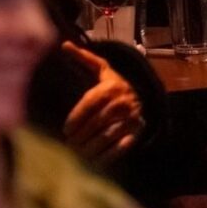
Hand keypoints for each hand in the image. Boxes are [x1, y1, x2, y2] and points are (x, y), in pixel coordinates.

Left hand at [59, 45, 143, 168]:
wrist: (141, 97)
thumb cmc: (113, 84)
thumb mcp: (101, 69)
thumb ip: (83, 58)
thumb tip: (64, 44)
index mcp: (110, 87)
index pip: (90, 104)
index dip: (77, 118)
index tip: (66, 130)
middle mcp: (122, 103)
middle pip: (97, 123)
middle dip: (81, 136)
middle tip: (68, 145)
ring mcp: (131, 119)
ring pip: (108, 136)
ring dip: (91, 148)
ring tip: (77, 155)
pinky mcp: (136, 133)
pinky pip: (121, 147)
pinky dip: (107, 156)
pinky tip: (94, 163)